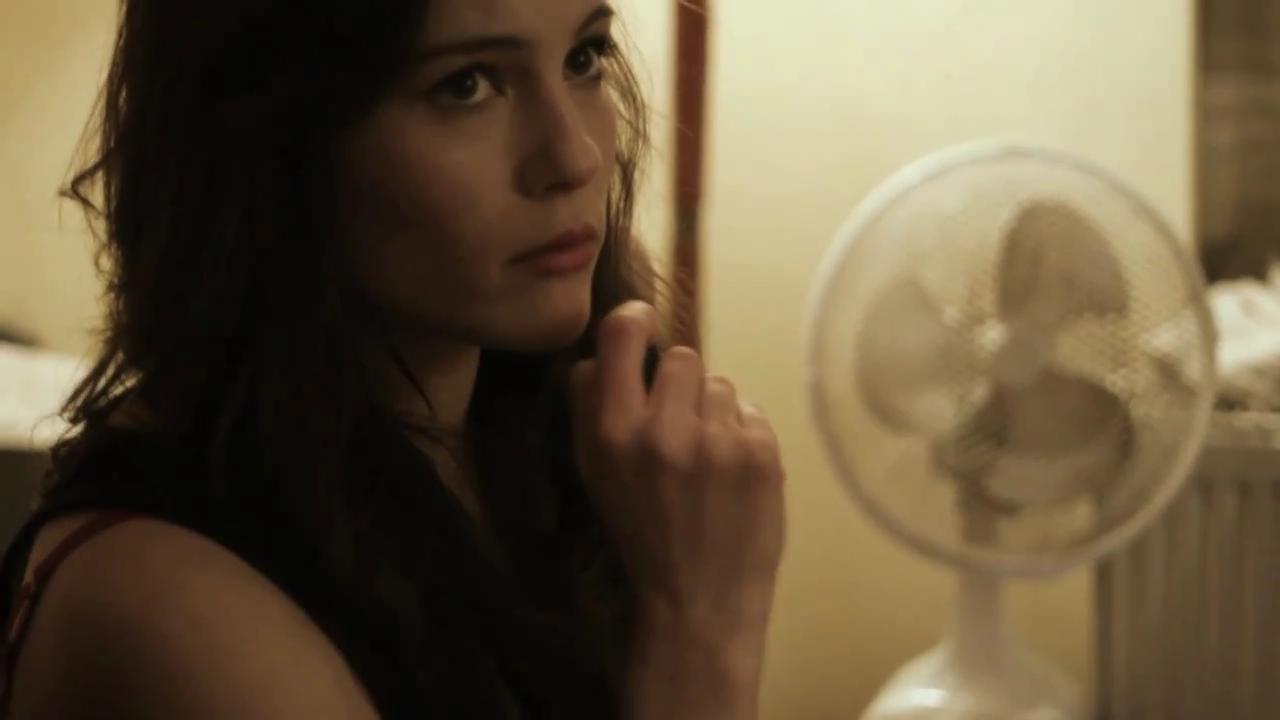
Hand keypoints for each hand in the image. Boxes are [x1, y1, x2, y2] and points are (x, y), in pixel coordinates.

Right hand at [569, 301, 786, 643]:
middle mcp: (664, 430)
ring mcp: (718, 441)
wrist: (697, 602)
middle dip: (679, 385)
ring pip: (720, 384)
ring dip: (712, 412)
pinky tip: (730, 474)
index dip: (633, 320)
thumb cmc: (639, 536)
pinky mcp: (762, 454)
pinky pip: (750, 410)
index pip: (620, 334)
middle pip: (681, 356)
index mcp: (611, 433)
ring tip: (705, 460)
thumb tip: (598, 354)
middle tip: (677, 427)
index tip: (641, 323)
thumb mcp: (592, 476)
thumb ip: (590, 409)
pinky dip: (741, 435)